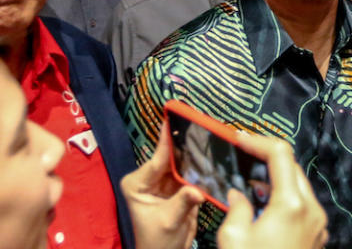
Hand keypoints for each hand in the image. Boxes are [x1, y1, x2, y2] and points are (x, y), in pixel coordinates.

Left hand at [122, 122, 204, 248]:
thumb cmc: (158, 242)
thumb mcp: (169, 221)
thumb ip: (183, 202)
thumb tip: (197, 190)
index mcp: (137, 183)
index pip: (156, 158)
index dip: (167, 139)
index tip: (173, 116)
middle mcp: (149, 178)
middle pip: (170, 156)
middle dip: (185, 143)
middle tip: (201, 123)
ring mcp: (165, 181)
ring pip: (182, 162)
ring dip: (195, 153)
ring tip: (210, 134)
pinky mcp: (179, 186)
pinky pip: (191, 172)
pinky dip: (202, 166)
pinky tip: (214, 154)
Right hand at [217, 135, 327, 248]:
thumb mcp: (234, 238)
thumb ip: (236, 209)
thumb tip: (238, 196)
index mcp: (291, 204)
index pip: (280, 154)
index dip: (258, 142)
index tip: (240, 139)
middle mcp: (312, 211)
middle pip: (293, 168)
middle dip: (269, 159)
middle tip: (246, 157)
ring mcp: (318, 225)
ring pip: (300, 188)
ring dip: (278, 181)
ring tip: (254, 186)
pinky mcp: (317, 238)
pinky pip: (304, 209)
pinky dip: (287, 201)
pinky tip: (268, 209)